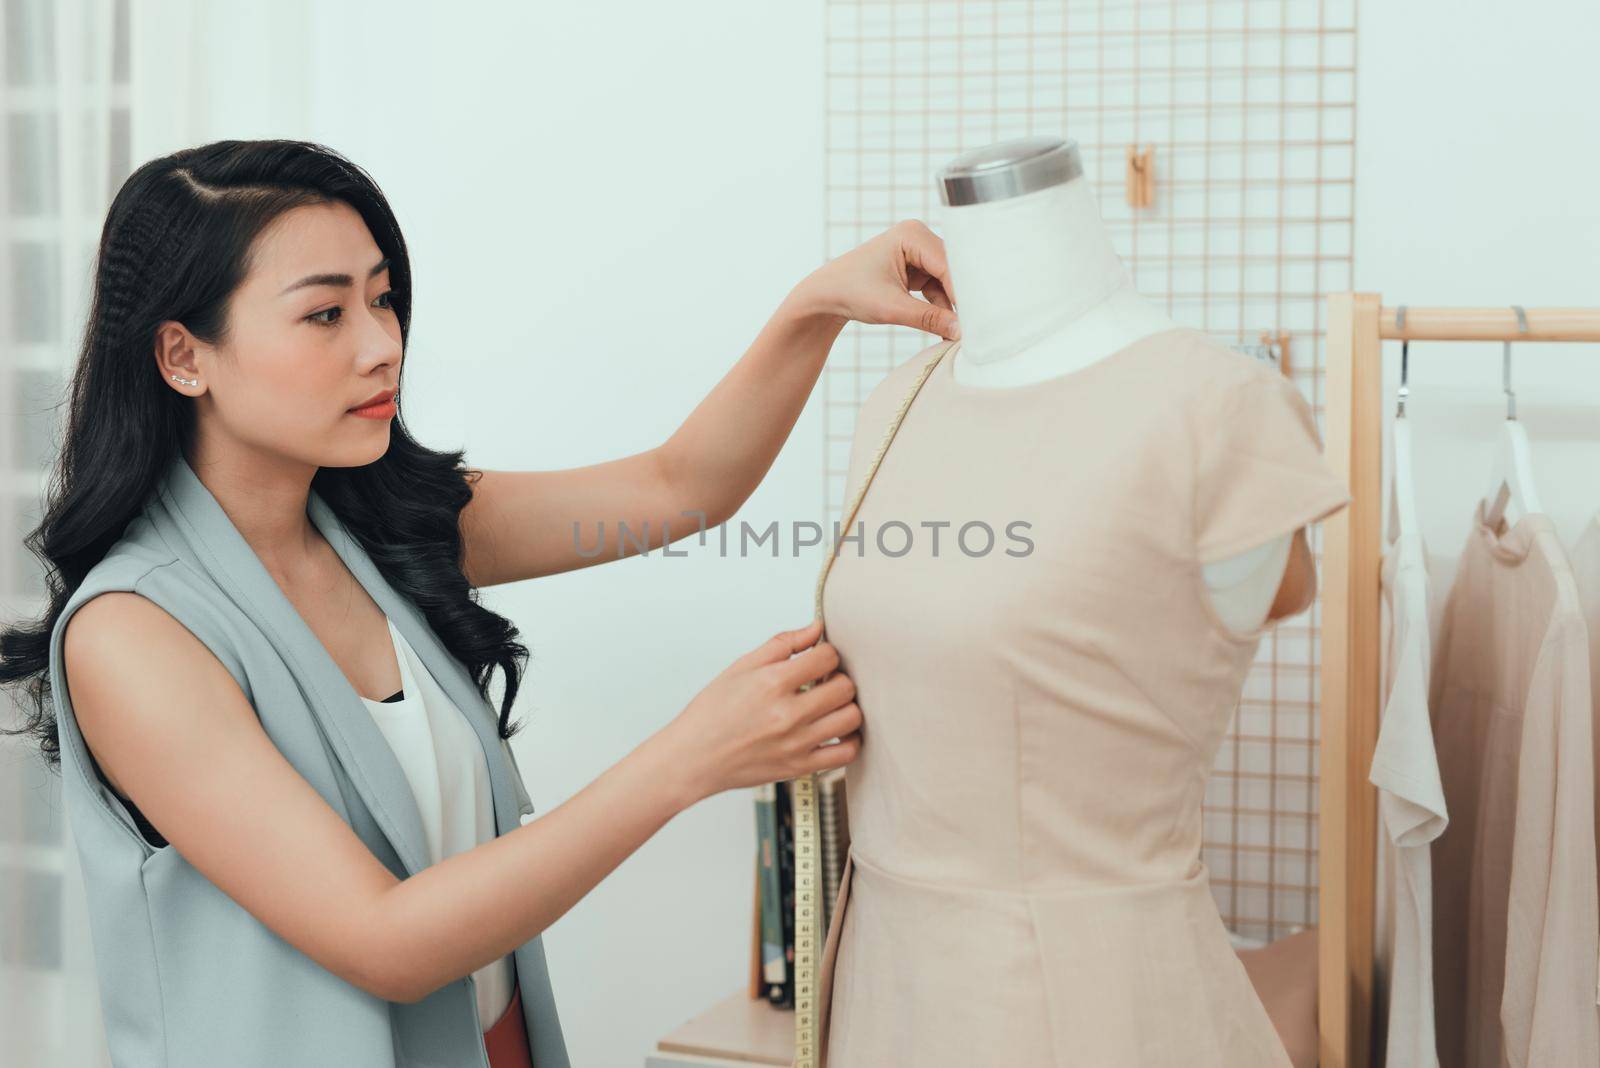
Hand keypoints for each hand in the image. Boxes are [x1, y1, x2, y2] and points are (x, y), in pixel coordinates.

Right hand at [660, 620, 861, 804]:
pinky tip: (835, 731)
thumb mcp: (741, 667)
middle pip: (845, 687)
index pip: (828, 656)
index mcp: (772, 683)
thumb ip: (783, 644)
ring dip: (846, 706)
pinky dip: (849, 740)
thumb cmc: (712, 712)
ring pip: (851, 718)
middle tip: (826, 682)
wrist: (693, 757)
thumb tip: (816, 628)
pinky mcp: (799, 767)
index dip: (827, 653)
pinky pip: (846, 753)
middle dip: (839, 678)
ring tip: (830, 705)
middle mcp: (787, 714)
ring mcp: (796, 743)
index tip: (818, 660)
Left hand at [788, 220, 959, 339]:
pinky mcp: (918, 269)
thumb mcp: (891, 307)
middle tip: (975, 327)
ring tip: (959, 333)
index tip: (975, 320)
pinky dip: (940, 308)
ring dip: (951, 307)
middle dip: (960, 299)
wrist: (827, 295)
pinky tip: (946, 328)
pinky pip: (938, 288)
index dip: (962, 293)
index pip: (948, 264)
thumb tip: (959, 332)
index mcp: (912, 235)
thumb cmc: (851, 292)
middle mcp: (919, 237)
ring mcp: (919, 252)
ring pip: (948, 282)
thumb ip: (928, 318)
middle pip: (952, 271)